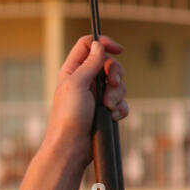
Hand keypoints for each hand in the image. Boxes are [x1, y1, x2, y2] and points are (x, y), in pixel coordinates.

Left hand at [47, 34, 128, 167]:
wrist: (72, 146)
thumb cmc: (68, 116)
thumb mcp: (77, 84)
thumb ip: (89, 64)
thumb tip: (98, 45)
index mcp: (73, 70)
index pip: (88, 45)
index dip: (103, 43)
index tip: (118, 49)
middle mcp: (85, 81)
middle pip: (108, 63)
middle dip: (115, 73)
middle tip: (113, 83)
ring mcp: (96, 95)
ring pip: (117, 84)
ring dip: (116, 94)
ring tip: (107, 107)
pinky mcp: (105, 110)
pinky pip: (121, 102)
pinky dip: (119, 108)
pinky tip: (111, 116)